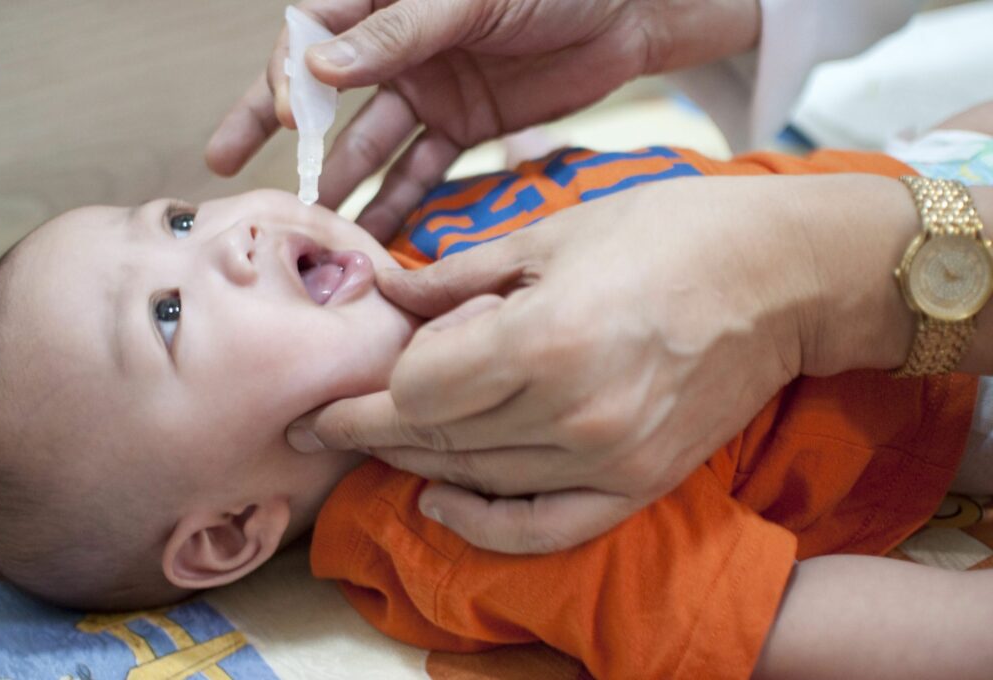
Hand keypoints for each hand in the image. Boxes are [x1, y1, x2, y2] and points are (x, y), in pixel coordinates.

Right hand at [205, 0, 759, 240]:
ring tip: (315, 227)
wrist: (629, 12)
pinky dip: (401, 203)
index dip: (289, 76)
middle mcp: (398, 48)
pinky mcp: (465, 129)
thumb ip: (395, 32)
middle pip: (324, 94)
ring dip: (343, 183)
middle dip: (279, 130)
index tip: (288, 118)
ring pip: (372, 143)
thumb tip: (316, 67)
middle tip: (230, 168)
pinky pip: (423, 170)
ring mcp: (431, 91)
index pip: (312, 33)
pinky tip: (376, 237)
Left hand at [288, 175, 831, 552]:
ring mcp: (610, 456)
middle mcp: (572, 411)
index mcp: (544, 338)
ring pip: (478, 479)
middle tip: (325, 427)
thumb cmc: (669, 233)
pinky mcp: (641, 480)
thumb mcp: (551, 233)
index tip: (321, 403)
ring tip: (377, 446)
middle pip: (437, 439)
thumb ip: (459, 276)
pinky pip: (545, 524)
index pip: (417, 391)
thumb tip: (389, 293)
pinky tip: (441, 503)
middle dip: (369, 434)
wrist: (779, 275)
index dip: (360, 398)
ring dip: (416, 465)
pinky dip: (485, 524)